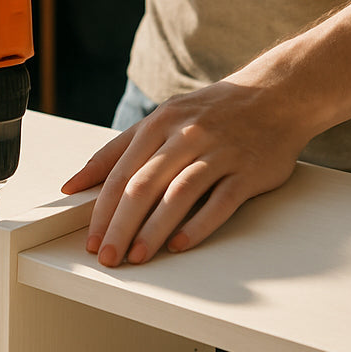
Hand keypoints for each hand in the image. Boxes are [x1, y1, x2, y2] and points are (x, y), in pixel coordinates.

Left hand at [62, 78, 311, 266]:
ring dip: (154, 229)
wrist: (277, 95)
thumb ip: (118, 151)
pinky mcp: (248, 170)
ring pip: (179, 194)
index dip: (101, 210)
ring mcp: (218, 151)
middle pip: (143, 185)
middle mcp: (186, 135)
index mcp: (159, 123)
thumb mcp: (162, 119)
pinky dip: (198, 224)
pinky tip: (180, 245)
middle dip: (120, 225)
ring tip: (138, 257)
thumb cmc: (211, 113)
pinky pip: (220, 201)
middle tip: (107, 257)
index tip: (90, 241)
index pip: (120, 172)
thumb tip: (73, 184)